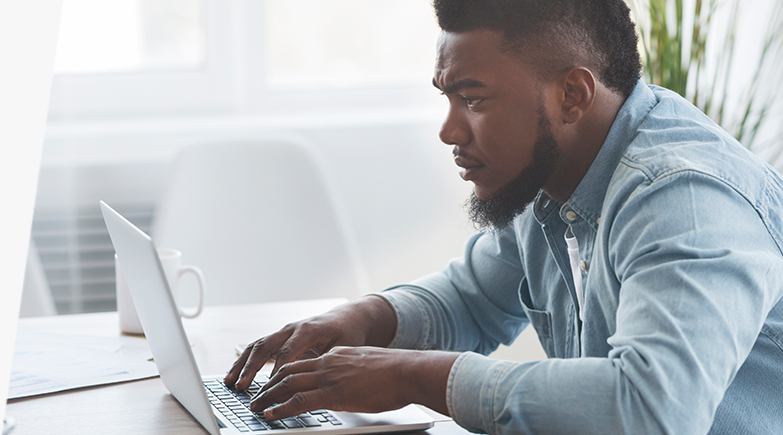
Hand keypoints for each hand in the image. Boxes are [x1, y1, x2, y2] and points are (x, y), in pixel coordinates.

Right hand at [224, 295, 396, 390]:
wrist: (347, 318)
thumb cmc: (348, 334)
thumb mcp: (345, 347)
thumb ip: (329, 361)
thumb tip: (319, 379)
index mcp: (308, 330)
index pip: (287, 351)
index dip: (277, 369)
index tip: (269, 387)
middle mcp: (292, 329)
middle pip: (266, 346)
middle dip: (251, 368)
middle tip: (242, 387)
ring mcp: (283, 332)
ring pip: (257, 346)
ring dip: (242, 364)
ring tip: (230, 383)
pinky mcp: (279, 338)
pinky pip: (257, 348)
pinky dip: (244, 361)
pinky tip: (234, 376)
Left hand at [249, 346, 458, 419]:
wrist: (408, 371)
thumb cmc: (397, 373)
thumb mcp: (369, 366)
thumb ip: (354, 372)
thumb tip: (351, 383)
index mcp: (336, 355)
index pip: (303, 362)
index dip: (284, 373)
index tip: (273, 382)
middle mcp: (328, 362)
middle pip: (288, 371)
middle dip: (268, 385)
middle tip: (255, 397)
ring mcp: (329, 377)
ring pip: (288, 384)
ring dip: (267, 397)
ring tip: (255, 407)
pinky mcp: (333, 393)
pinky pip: (299, 401)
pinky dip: (281, 408)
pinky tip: (271, 415)